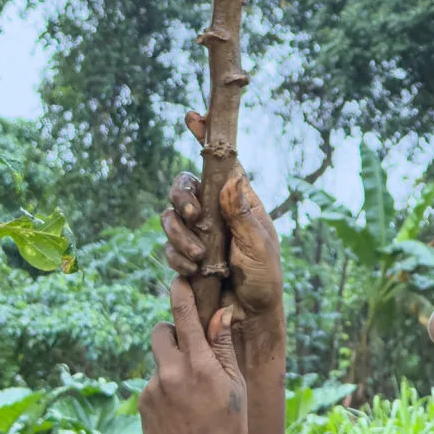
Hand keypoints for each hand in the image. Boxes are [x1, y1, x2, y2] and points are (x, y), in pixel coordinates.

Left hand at [141, 276, 248, 433]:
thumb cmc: (228, 431)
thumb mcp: (235, 387)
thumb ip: (223, 348)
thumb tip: (220, 313)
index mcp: (198, 364)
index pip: (183, 315)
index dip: (180, 293)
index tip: (179, 281)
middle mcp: (170, 372)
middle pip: (160, 331)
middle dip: (172, 332)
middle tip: (190, 349)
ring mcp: (152, 389)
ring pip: (159, 361)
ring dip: (171, 366)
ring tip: (191, 396)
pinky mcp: (142, 405)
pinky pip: (153, 385)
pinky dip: (164, 390)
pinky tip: (180, 412)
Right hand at [164, 153, 285, 353]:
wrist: (251, 317)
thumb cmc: (265, 278)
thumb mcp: (259, 244)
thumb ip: (242, 213)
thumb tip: (230, 178)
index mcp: (239, 201)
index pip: (221, 163)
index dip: (205, 138)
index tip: (193, 116)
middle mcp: (215, 212)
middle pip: (184, 187)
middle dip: (182, 199)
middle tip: (194, 217)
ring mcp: (198, 234)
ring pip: (170, 217)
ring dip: (179, 235)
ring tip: (197, 256)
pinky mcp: (185, 256)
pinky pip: (168, 247)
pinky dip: (177, 257)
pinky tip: (193, 270)